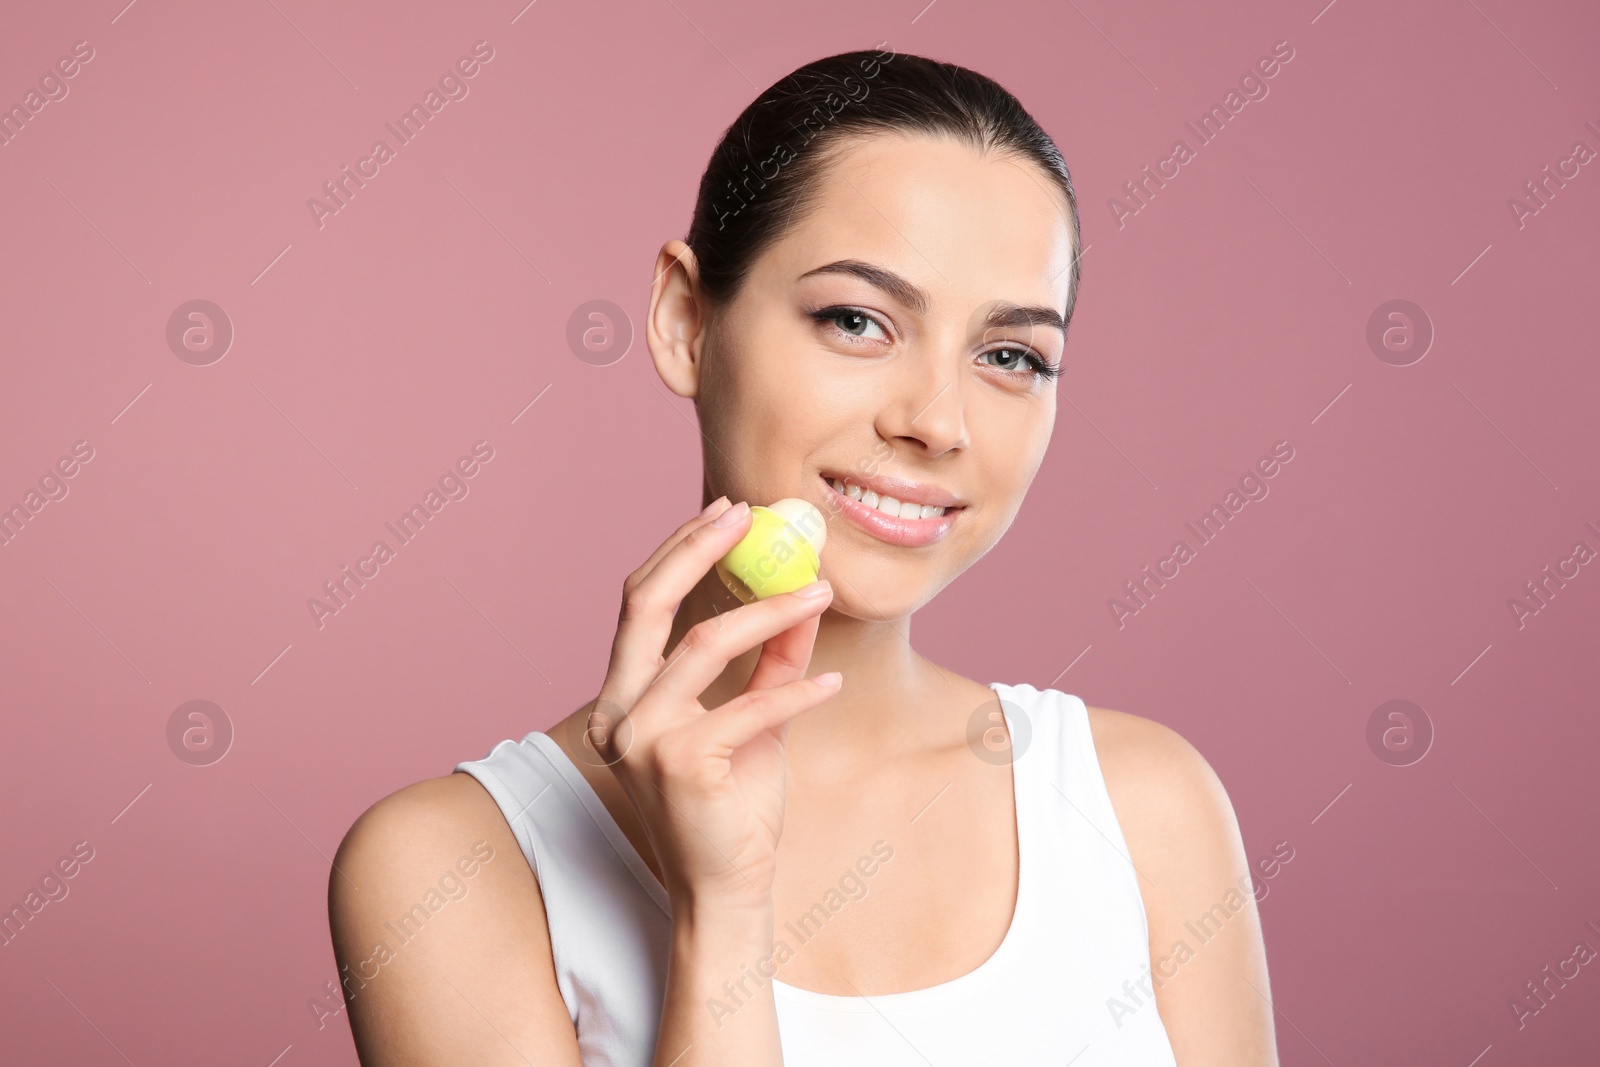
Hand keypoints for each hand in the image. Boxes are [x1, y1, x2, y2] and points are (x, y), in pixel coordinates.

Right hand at [590, 497, 839, 913]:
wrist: (728, 887)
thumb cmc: (734, 806)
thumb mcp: (755, 720)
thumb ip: (771, 662)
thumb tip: (801, 595)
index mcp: (623, 695)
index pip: (640, 603)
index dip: (680, 550)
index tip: (728, 515)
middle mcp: (618, 710)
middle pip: (646, 604)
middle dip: (697, 550)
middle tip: (752, 520)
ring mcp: (640, 737)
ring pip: (703, 646)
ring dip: (769, 612)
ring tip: (819, 594)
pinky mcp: (679, 764)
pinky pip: (749, 706)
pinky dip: (796, 690)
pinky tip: (833, 683)